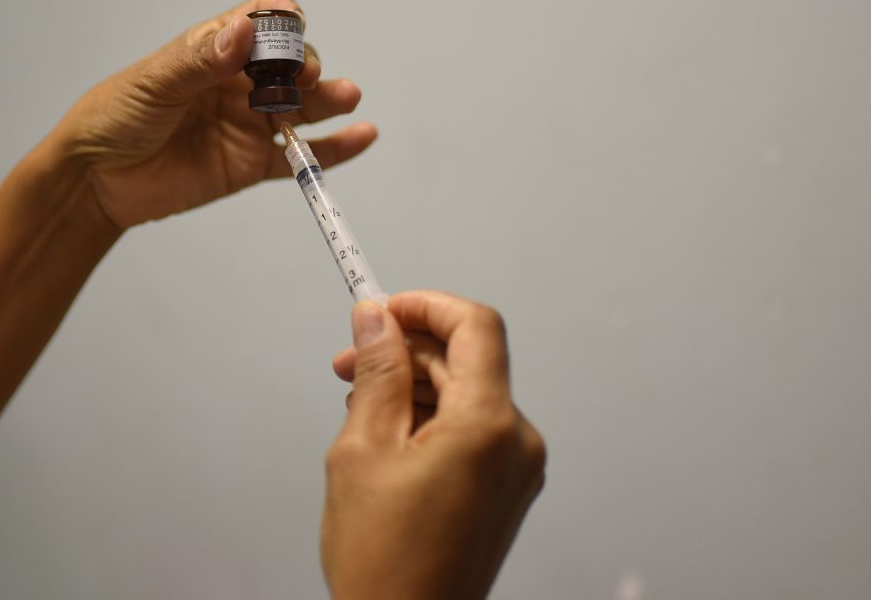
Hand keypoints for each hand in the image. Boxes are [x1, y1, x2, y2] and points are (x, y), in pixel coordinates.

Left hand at [51, 0, 375, 229]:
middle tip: (303, 76)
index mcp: (213, 51)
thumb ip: (201, 59)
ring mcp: (249, 123)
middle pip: (291, 64)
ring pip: (304, 107)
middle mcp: (238, 83)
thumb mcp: (153, 83)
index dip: (281, 20)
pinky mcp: (254, 163)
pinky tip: (362, 135)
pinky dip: (335, 148)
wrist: (97, 181)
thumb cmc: (114, 119)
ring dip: (330, 99)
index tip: (290, 26)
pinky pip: (302, 155)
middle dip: (305, 64)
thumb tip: (244, 31)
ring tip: (347, 96)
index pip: (261, 22)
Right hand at [324, 291, 545, 598]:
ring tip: (361, 406)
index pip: (475, 327)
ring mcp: (518, 468)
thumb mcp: (363, 451)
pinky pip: (474, 429)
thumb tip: (376, 321)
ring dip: (417, 386)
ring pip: (468, 395)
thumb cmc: (385, 564)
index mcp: (488, 426)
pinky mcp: (508, 487)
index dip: (427, 306)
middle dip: (408, 352)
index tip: (386, 309)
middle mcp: (518, 442)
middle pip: (468, 362)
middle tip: (352, 362)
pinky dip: (434, 419)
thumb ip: (377, 374)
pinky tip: (389, 434)